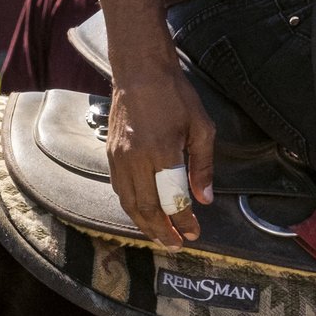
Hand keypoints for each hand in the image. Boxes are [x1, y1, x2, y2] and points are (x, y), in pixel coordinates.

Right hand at [107, 58, 214, 247]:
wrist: (139, 71)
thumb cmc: (175, 95)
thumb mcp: (201, 127)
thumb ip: (202, 166)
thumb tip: (205, 199)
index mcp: (162, 152)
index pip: (172, 199)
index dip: (183, 221)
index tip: (194, 233)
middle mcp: (135, 160)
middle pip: (146, 209)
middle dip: (161, 231)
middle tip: (176, 243)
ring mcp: (119, 159)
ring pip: (128, 203)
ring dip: (144, 224)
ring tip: (161, 234)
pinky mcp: (110, 155)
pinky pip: (120, 190)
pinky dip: (132, 207)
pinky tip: (144, 212)